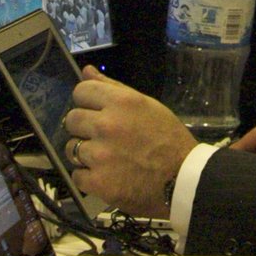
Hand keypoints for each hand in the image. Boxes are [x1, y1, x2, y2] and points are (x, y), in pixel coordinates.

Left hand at [62, 67, 199, 218]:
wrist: (184, 179)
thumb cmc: (168, 139)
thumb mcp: (147, 105)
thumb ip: (114, 88)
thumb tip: (86, 71)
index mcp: (121, 103)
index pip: (81, 92)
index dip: (87, 101)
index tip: (96, 112)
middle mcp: (107, 125)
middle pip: (71, 119)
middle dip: (83, 127)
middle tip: (102, 137)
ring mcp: (100, 155)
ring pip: (71, 148)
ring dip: (85, 154)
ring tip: (106, 159)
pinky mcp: (98, 183)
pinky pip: (77, 175)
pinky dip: (88, 178)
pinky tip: (106, 176)